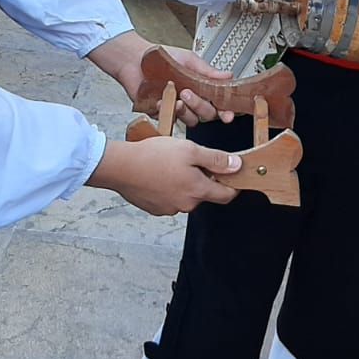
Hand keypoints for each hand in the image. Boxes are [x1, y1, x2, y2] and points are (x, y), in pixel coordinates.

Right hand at [90, 136, 239, 215]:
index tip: (232, 176)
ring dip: (184, 183)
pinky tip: (159, 173)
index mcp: (197, 190)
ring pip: (185, 196)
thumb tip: (237, 166)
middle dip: (203, 179)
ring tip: (171, 164)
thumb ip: (216, 159)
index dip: (233, 186)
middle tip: (192, 160)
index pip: (226, 196)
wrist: (121, 167)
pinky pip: (169, 198)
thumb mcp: (190, 150)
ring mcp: (169, 209)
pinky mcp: (155, 208)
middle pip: (204, 194)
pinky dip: (169, 187)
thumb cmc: (154, 156)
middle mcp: (186, 205)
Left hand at [148, 45, 236, 126]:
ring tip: (178, 97)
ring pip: (190, 120)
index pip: (218, 105)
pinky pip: (168, 119)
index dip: (225, 112)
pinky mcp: (161, 113)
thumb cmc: (163, 57)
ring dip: (186, 111)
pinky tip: (162, 100)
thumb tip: (229, 76)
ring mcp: (176, 108)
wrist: (136, 58)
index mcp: (201, 89)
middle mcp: (191, 101)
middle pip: (207, 115)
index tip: (227, 115)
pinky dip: (167, 110)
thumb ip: (208, 72)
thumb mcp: (189, 60)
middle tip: (188, 93)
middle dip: (201, 106)